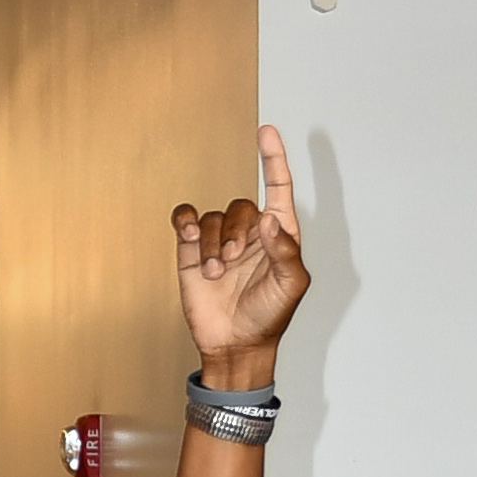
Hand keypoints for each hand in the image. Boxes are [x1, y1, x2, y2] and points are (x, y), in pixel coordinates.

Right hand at [175, 126, 310, 384]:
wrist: (233, 344)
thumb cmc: (269, 316)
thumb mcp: (291, 286)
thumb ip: (285, 251)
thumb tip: (270, 218)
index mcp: (279, 235)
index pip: (278, 188)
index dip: (273, 159)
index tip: (265, 132)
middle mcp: (250, 233)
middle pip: (242, 206)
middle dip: (237, 231)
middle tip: (233, 260)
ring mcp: (220, 240)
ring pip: (213, 217)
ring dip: (212, 243)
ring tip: (214, 272)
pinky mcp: (192, 250)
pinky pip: (187, 220)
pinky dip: (186, 223)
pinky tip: (189, 237)